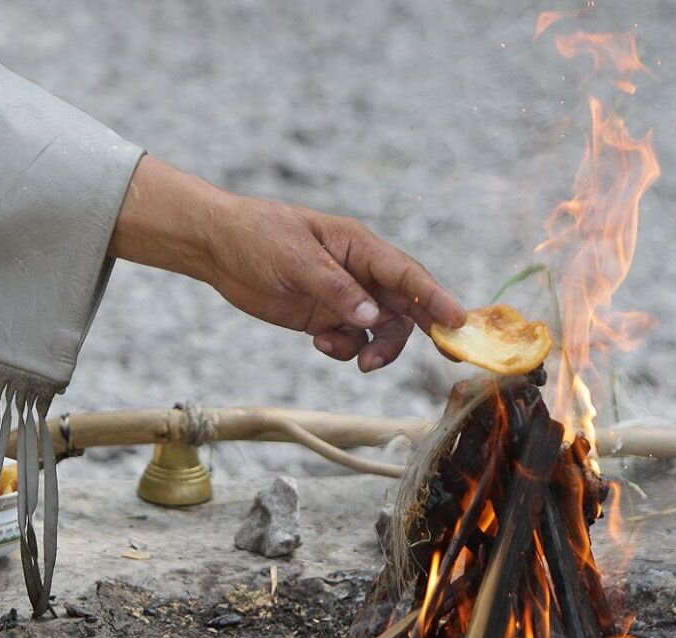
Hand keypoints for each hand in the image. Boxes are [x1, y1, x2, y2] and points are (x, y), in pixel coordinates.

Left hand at [110, 157, 466, 370]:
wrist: (217, 247)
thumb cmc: (257, 237)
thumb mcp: (295, 261)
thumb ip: (335, 290)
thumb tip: (372, 316)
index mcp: (358, 246)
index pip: (405, 274)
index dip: (434, 297)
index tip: (457, 321)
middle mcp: (358, 272)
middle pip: (403, 306)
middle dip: (416, 331)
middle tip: (424, 356)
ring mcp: (341, 296)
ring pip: (379, 329)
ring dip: (375, 347)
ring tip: (358, 361)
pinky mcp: (322, 316)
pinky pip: (350, 339)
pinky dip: (344, 349)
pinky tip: (320, 344)